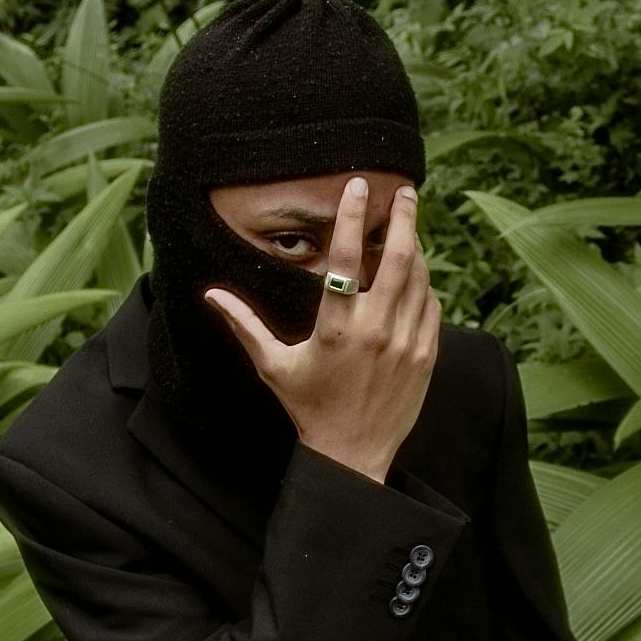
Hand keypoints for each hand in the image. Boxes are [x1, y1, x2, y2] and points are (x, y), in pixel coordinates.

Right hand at [204, 177, 440, 483]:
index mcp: (335, 328)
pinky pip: (430, 305)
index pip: (345, 258)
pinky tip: (415, 272)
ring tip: (408, 225)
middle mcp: (375, 330)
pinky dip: (424, 284)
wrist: (354, 455)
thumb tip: (210, 295)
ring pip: (419, 278)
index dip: (352, 216)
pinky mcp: (426, 355)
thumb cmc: (308, 408)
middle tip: (405, 191)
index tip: (359, 186)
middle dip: (404, 217)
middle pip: (398, 258)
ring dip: (416, 247)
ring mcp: (406, 342)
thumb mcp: (273, 366)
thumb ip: (245, 325)